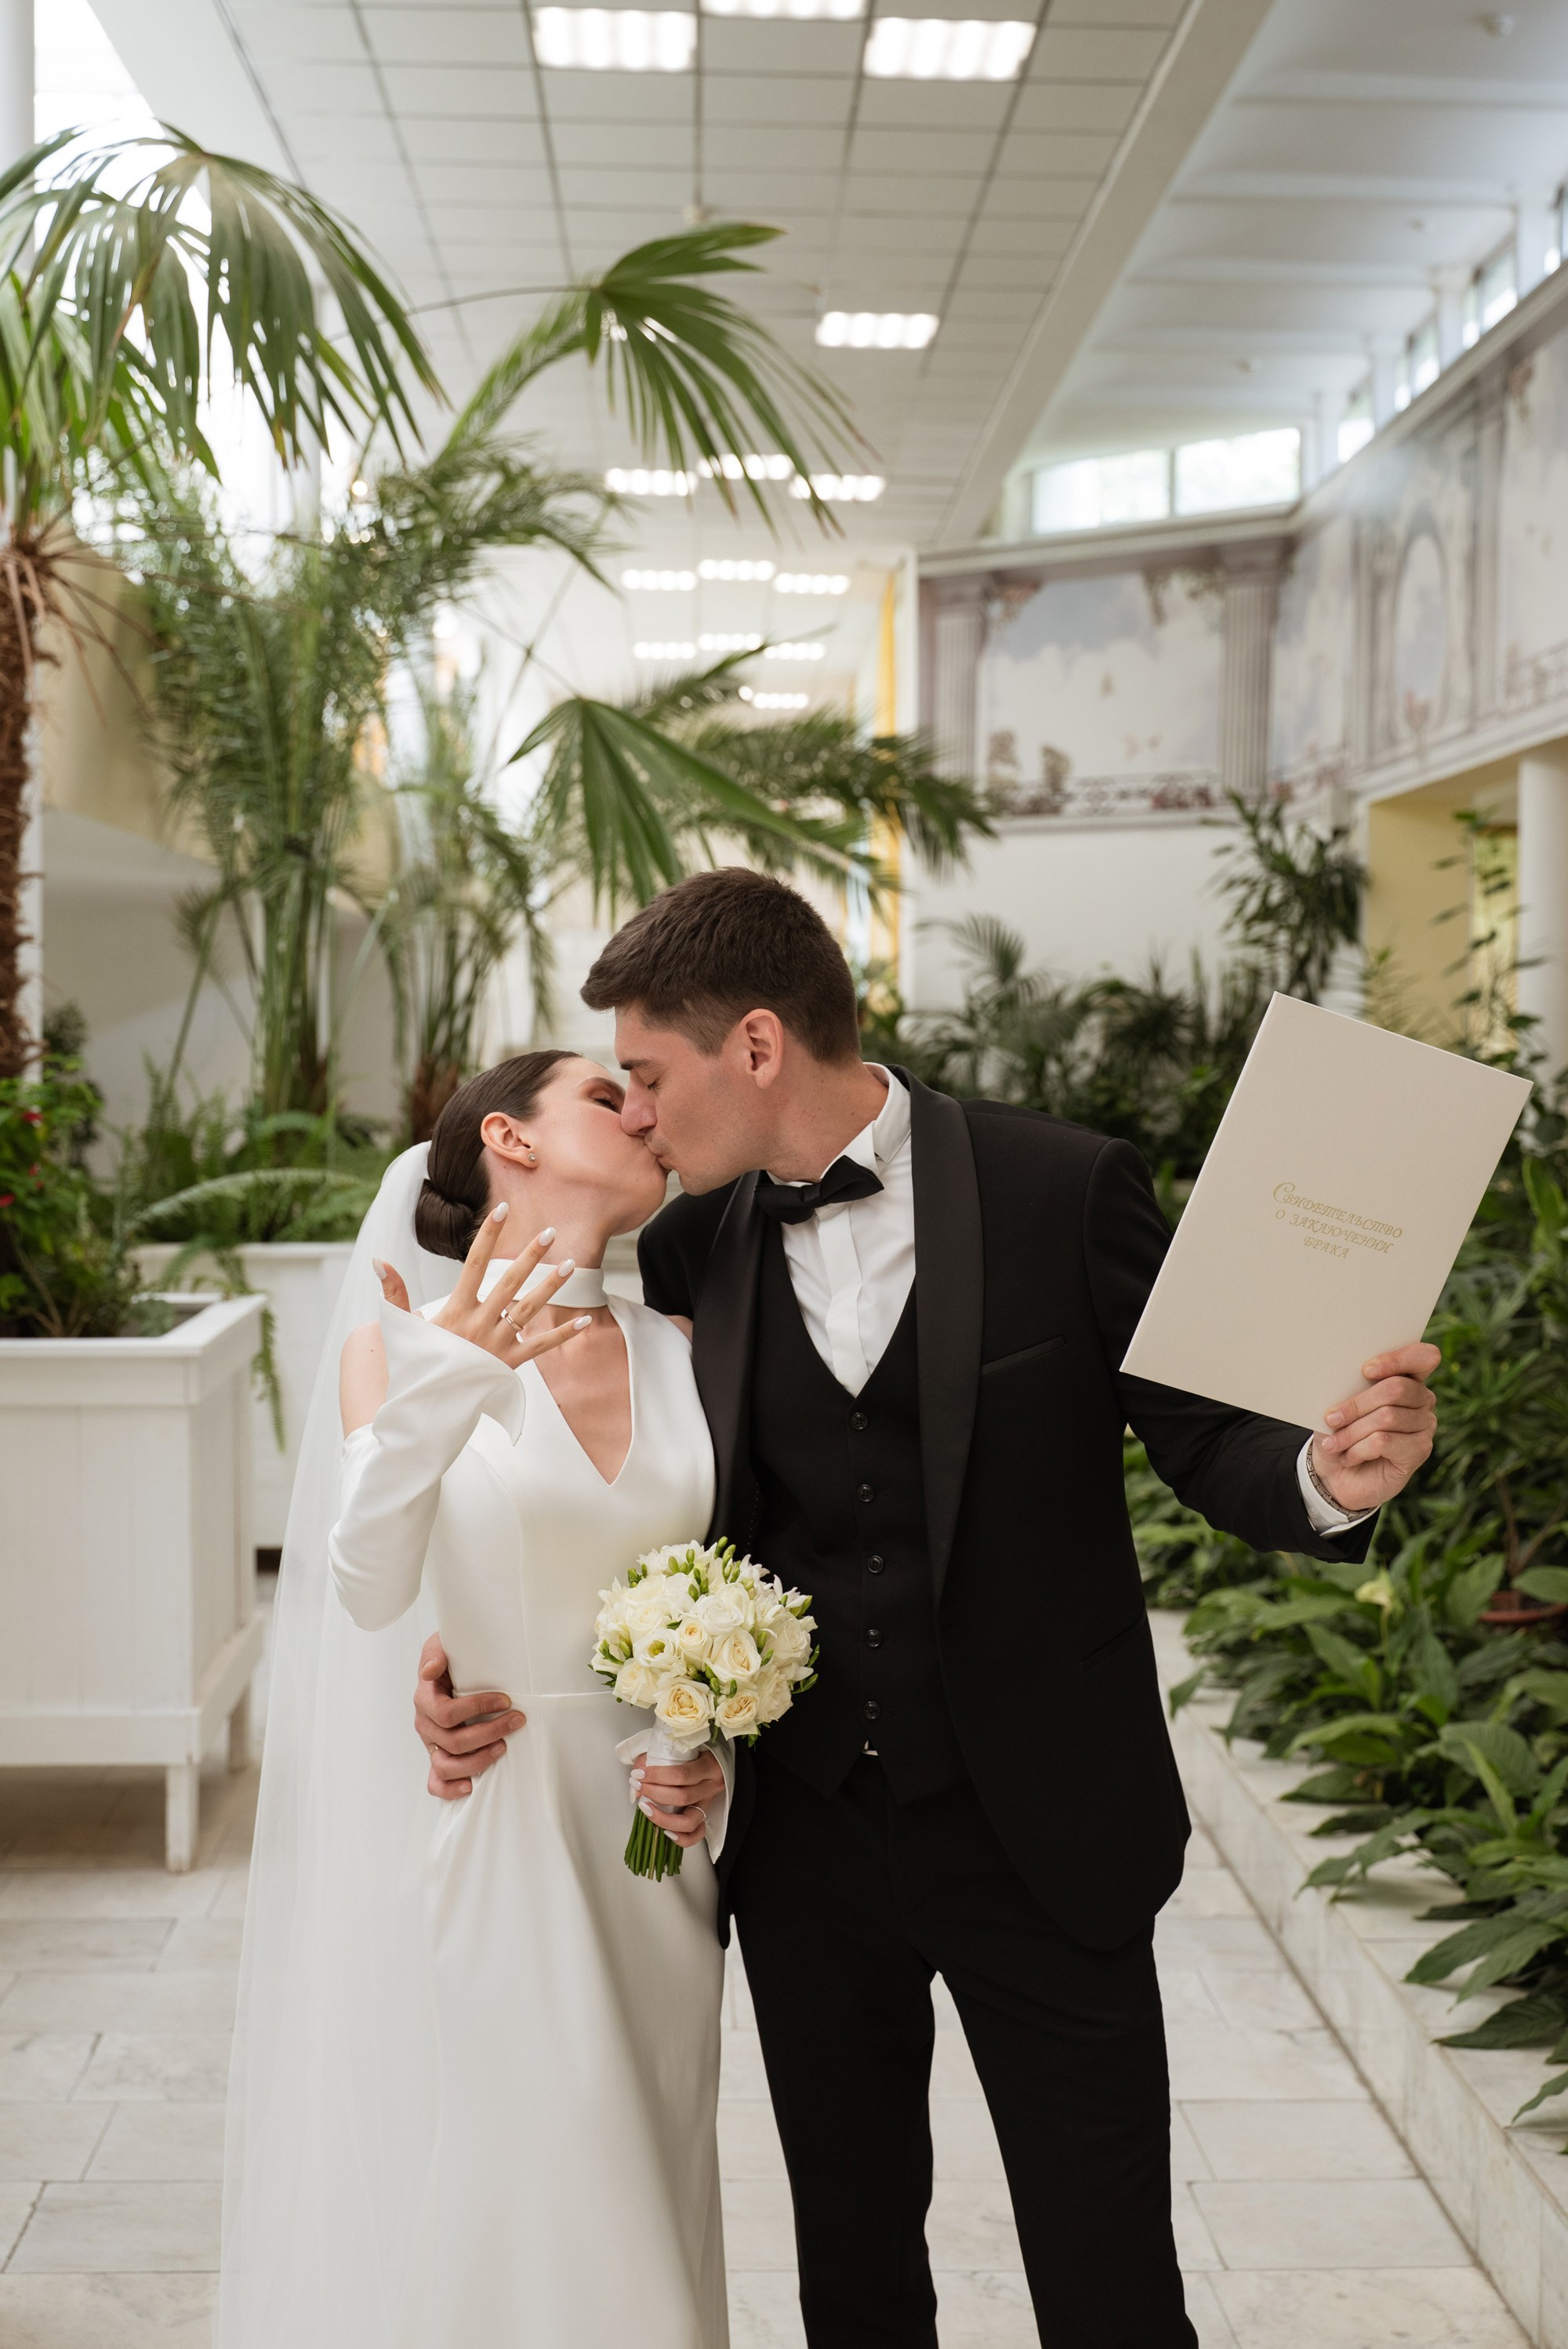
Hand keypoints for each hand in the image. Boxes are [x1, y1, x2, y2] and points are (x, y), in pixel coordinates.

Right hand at [374, 1203, 589, 1372]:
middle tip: (550, 1232)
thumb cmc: (413, 1366)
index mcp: (455, 1312)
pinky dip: (563, 1336)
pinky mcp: (510, 1366)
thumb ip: (394, 1292)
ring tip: (570, 1263)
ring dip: (551, 1286)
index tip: (502, 1210)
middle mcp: (479, 1325)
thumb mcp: (402, 1328)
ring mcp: (497, 1345)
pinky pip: (541, 1348)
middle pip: (509, 1282)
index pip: (474, 1265)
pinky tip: (585, 1322)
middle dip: (530, 1255)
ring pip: (530, 1310)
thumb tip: (379, 1260)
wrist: (424, 1410)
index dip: (488, 1236)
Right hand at [414, 1632, 523, 1800]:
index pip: (447, 1713)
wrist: (451, 1666)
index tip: (506, 1700)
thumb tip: (430, 1670)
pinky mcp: (438, 1757)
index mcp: (425, 1698)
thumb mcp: (441, 1644)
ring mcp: (431, 1743)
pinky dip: (450, 1789)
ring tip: (503, 1749)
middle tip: (517, 1721)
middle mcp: (426, 1723)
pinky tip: (470, 1787)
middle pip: (453, 1741)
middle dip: (489, 1732)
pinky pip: (435, 1782)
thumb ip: (434, 1653)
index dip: (477, 1708)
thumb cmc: (451, 1657)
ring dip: (477, 1761)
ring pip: (446, 1765)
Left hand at [629, 1746, 725, 1849]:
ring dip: (663, 1818)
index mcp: (709, 1765)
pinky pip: (697, 1834)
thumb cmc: (692, 1751)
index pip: (681, 1775)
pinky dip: (682, 1838)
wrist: (711, 1757)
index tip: (638, 1774)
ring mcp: (709, 1803)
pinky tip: (666, 1832)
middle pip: (682, 1797)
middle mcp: (712, 1785)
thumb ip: (655, 1761)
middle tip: (637, 1786)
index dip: (657, 1776)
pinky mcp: (706, 1815)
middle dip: (654, 1793)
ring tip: (645, 1808)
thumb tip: (635, 1788)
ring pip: (689, 1820)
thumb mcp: (676, 1748)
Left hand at [1311, 1340, 1440, 1514]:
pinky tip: (1348, 1457)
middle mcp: (1423, 1398)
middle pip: (1396, 1389)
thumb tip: (1334, 1379)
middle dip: (1357, 1404)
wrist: (1339, 1476)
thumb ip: (1343, 1388)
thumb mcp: (1335, 1406)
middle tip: (1330, 1418)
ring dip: (1352, 1432)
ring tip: (1333, 1444)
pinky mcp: (1420, 1450)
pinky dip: (1359, 1449)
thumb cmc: (1340, 1432)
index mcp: (1407, 1377)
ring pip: (1387, 1417)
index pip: (1423, 1356)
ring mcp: (1425, 1424)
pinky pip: (1385, 1441)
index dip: (1397, 1360)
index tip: (1365, 1371)